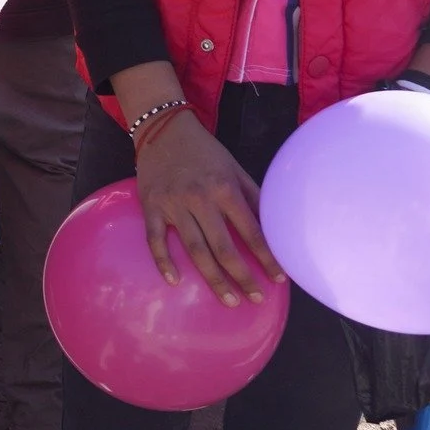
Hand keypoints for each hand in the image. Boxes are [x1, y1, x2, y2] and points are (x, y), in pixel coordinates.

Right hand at [134, 111, 284, 305]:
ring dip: (213, 279)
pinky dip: (163, 261)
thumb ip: (254, 197)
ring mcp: (173, 204)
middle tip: (255, 299)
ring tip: (230, 301)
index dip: (267, 257)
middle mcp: (199, 199)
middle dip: (242, 277)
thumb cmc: (205, 152)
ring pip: (194, 250)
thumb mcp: (235, 169)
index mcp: (224, 189)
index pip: (251, 231)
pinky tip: (174, 281)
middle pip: (223, 248)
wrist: (163, 129)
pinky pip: (156, 239)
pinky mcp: (151, 206)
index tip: (279, 279)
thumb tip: (274, 228)